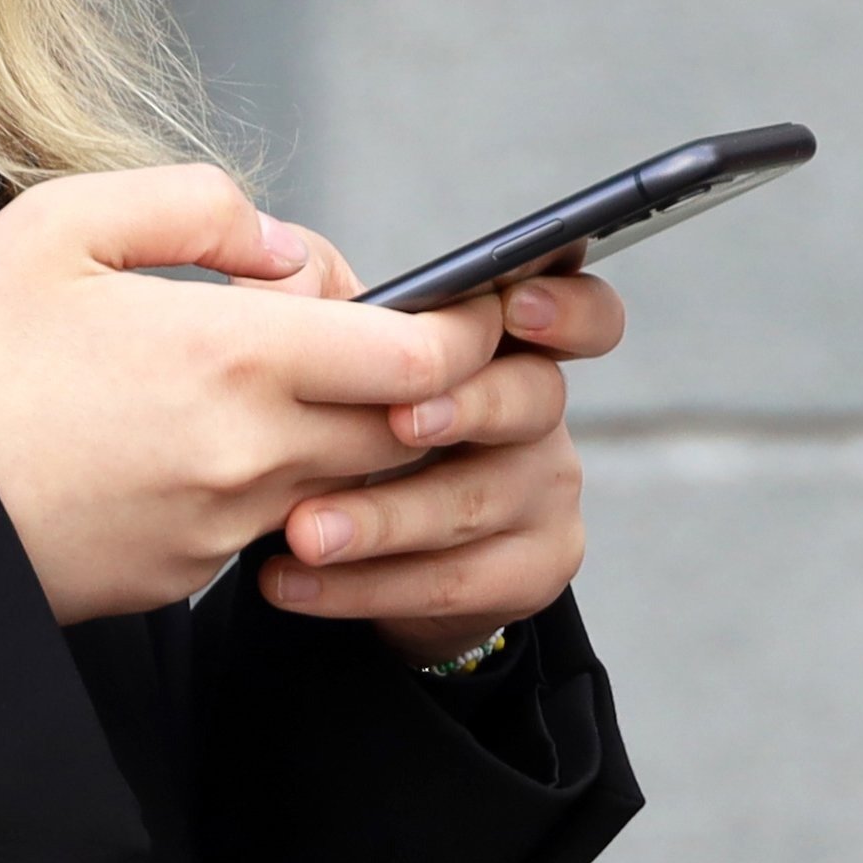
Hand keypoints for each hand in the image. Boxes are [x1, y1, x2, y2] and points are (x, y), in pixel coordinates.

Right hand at [0, 166, 503, 623]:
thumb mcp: (56, 225)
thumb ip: (193, 209)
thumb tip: (284, 247)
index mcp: (236, 358)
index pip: (422, 358)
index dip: (463, 328)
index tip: (460, 302)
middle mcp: (250, 457)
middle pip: (405, 430)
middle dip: (417, 383)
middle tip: (376, 331)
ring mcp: (220, 530)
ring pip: (341, 481)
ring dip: (341, 433)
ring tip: (268, 376)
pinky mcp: (180, 577)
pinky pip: (264, 524)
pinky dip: (267, 481)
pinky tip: (192, 437)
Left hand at [252, 263, 631, 661]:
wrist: (377, 553)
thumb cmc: (358, 424)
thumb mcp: (341, 357)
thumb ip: (319, 304)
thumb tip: (279, 276)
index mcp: (511, 345)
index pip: (583, 312)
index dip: (566, 307)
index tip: (514, 309)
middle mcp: (543, 415)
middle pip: (533, 399)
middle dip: (466, 407)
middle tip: (399, 421)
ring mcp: (548, 496)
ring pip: (473, 504)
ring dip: (382, 518)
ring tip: (302, 530)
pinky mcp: (531, 572)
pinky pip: (449, 582)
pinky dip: (362, 586)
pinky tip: (291, 581)